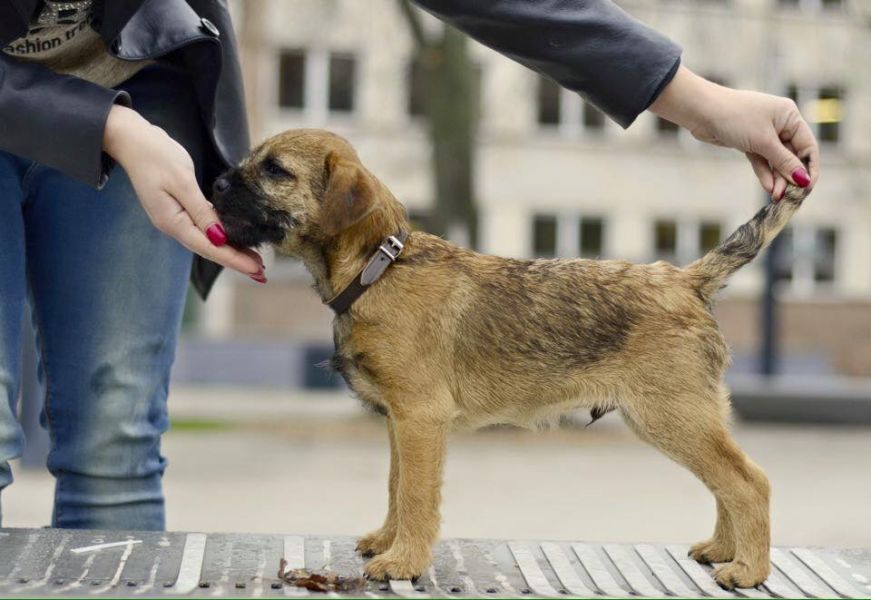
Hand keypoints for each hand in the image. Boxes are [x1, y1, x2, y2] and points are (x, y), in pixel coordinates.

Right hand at [103, 105, 265, 281]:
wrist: (131, 140)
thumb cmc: (156, 155)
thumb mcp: (182, 181)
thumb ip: (201, 211)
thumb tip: (218, 237)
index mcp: (173, 221)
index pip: (209, 247)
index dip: (234, 260)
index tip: (256, 269)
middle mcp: (173, 225)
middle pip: (209, 249)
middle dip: (236, 261)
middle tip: (262, 273)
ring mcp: (174, 218)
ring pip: (207, 241)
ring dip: (230, 251)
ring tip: (253, 261)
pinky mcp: (178, 209)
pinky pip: (203, 229)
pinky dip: (221, 236)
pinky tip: (233, 240)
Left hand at [650, 66, 818, 199]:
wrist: (701, 112)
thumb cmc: (735, 118)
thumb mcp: (763, 142)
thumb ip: (784, 162)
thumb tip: (803, 180)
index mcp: (790, 116)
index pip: (808, 146)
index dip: (809, 168)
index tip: (808, 188)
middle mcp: (780, 124)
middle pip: (792, 156)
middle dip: (790, 177)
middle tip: (789, 197)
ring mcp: (764, 134)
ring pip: (776, 161)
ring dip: (777, 179)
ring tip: (777, 197)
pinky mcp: (749, 142)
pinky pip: (762, 161)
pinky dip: (764, 173)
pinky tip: (769, 188)